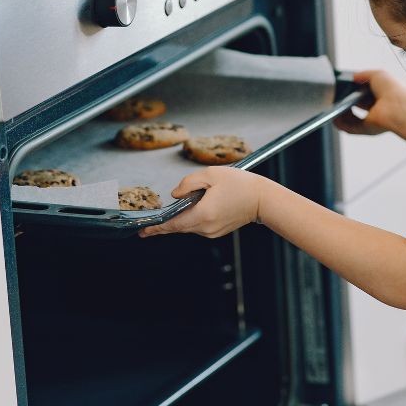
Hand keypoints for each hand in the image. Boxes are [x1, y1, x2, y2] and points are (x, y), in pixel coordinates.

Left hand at [138, 167, 271, 238]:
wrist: (262, 199)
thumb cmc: (240, 184)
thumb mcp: (211, 174)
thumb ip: (188, 183)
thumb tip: (175, 194)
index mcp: (203, 214)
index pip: (173, 224)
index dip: (156, 228)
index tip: (142, 231)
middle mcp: (206, 227)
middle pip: (179, 227)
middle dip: (164, 226)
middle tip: (147, 227)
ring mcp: (212, 232)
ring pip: (188, 226)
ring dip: (181, 219)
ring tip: (175, 210)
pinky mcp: (217, 231)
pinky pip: (198, 226)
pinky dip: (192, 219)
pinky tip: (192, 210)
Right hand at [333, 69, 405, 136]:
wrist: (397, 106)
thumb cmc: (393, 89)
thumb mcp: (377, 74)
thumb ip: (363, 75)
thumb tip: (353, 76)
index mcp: (380, 95)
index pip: (362, 95)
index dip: (351, 92)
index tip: (342, 88)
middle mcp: (376, 109)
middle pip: (355, 107)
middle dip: (343, 102)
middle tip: (335, 97)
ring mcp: (371, 120)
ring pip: (351, 119)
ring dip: (340, 114)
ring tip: (332, 106)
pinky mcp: (367, 129)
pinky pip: (350, 128)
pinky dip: (341, 124)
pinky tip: (334, 116)